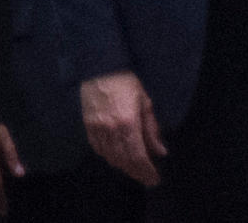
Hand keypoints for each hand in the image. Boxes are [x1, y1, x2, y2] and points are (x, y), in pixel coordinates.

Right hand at [77, 70, 165, 186]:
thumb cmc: (126, 82)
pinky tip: (115, 157)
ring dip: (123, 166)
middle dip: (137, 172)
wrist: (99, 68)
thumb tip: (160, 151)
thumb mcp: (145, 102)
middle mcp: (112, 130)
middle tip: (146, 178)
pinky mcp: (87, 126)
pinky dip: (108, 156)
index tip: (154, 179)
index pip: (138, 156)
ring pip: (110, 157)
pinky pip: (98, 149)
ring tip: (133, 169)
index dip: (147, 171)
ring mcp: (97, 129)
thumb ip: (152, 129)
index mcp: (129, 123)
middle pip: (124, 161)